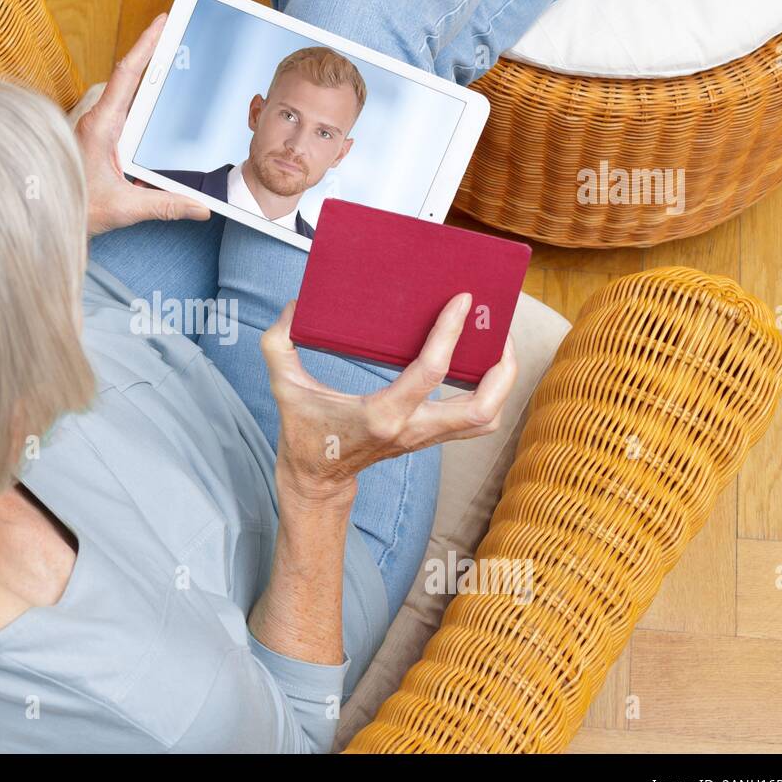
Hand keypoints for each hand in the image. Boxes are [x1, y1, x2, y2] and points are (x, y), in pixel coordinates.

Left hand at [75, 13, 211, 235]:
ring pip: (123, 94)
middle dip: (152, 54)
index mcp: (101, 126)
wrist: (41, 217)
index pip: (128, 75)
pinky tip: (153, 107)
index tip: (163, 21)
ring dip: (144, 79)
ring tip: (170, 61)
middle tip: (175, 33)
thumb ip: (165, 206)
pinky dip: (137, 101)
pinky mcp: (94, 138)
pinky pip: (119, 110)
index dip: (146, 44)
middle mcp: (95, 121)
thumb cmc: (74, 208)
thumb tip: (200, 207)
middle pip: (128, 78)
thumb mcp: (125, 208)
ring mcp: (93, 128)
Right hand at [260, 292, 516, 500]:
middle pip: (481, 408)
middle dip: (501, 367)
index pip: (431, 372)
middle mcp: (412, 430)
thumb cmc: (304, 432)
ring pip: (487, 419)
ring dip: (502, 383)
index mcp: (381, 415)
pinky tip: (481, 367)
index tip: (463, 301)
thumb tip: (297, 306)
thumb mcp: (284, 386)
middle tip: (497, 327)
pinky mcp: (429, 438)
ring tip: (498, 344)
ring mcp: (425, 438)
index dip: (451, 334)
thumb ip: (279, 344)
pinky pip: (475, 421)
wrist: (318, 480)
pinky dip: (489, 395)